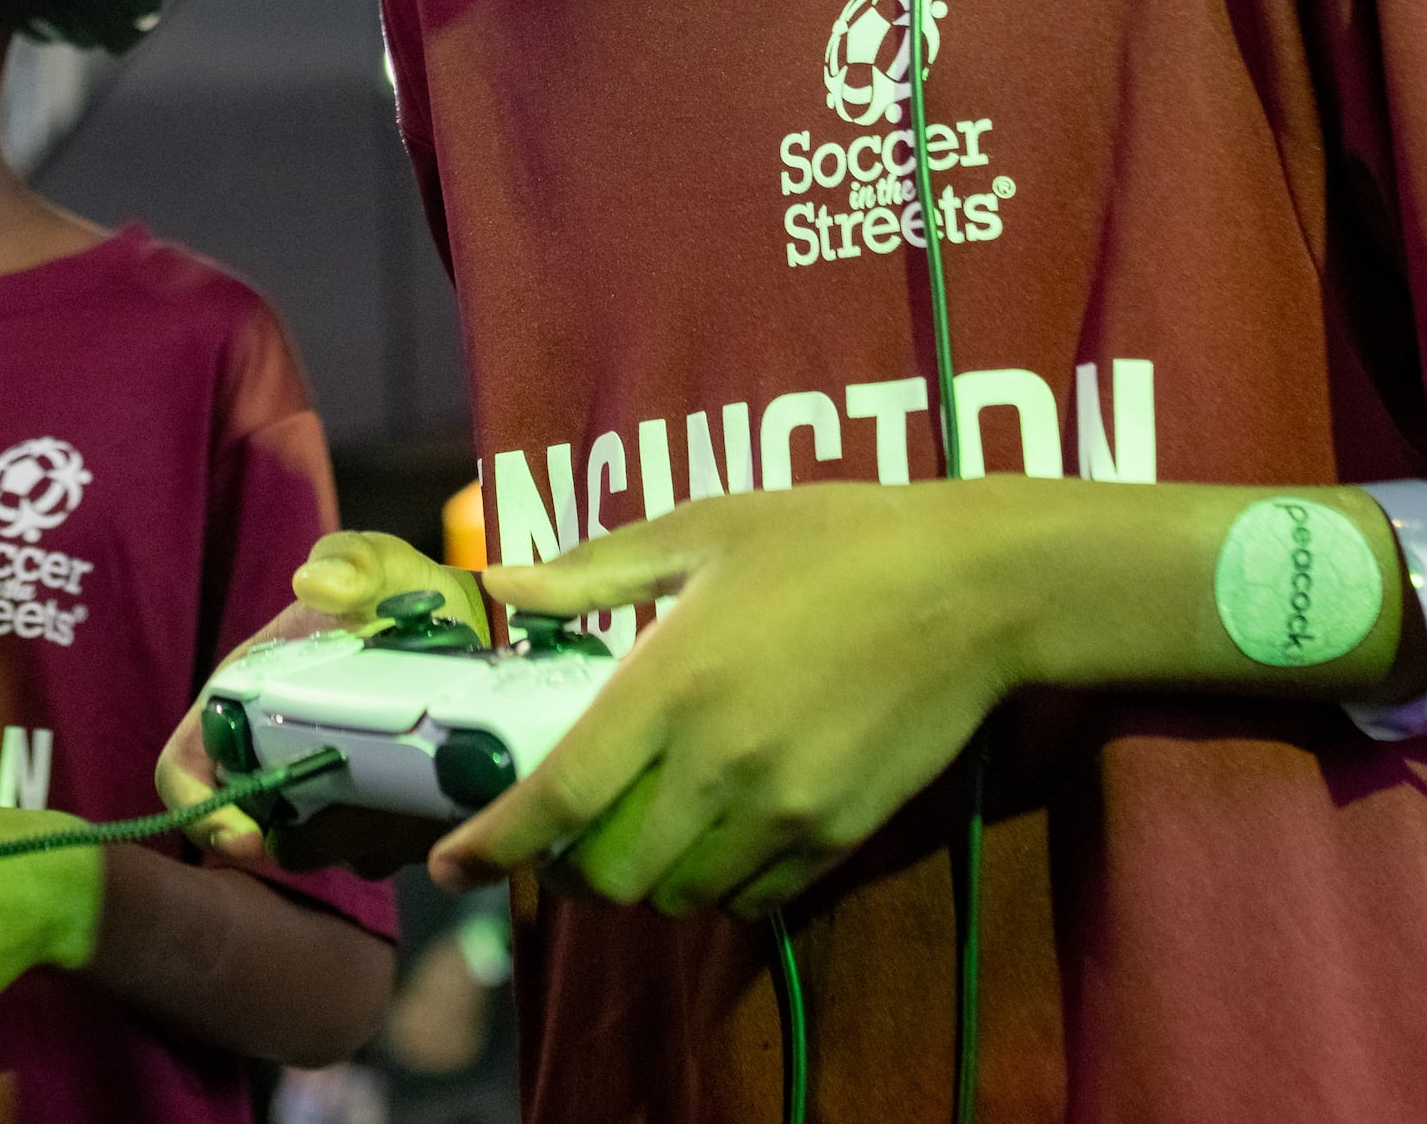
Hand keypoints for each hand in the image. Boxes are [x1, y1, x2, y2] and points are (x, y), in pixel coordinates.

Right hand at [157, 531, 485, 875]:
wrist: (464, 620)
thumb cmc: (398, 589)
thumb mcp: (377, 563)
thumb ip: (350, 561)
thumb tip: (314, 585)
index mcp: (240, 698)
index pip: (185, 769)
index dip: (200, 810)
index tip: (246, 837)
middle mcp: (270, 751)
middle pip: (250, 827)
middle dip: (291, 838)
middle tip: (349, 821)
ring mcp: (320, 788)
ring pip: (314, 849)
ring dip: (350, 839)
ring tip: (401, 797)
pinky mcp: (371, 811)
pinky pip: (371, 851)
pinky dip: (394, 838)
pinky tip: (428, 798)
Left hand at [432, 484, 1024, 919]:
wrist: (976, 585)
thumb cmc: (831, 538)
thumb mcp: (705, 528)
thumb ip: (594, 569)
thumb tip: (502, 584)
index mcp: (672, 682)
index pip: (560, 799)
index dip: (494, 847)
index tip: (450, 867)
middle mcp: (720, 764)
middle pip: (613, 876)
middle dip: (567, 873)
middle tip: (558, 839)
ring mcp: (785, 810)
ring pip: (679, 898)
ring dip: (641, 883)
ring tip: (635, 834)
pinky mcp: (838, 835)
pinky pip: (751, 898)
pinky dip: (713, 887)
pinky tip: (711, 837)